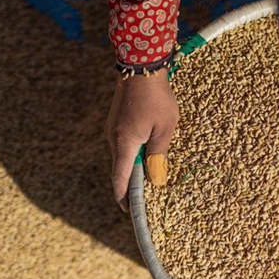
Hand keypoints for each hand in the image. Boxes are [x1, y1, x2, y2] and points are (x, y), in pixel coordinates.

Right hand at [104, 69, 178, 211]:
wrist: (141, 66)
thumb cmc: (157, 97)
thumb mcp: (165, 129)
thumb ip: (158, 155)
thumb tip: (155, 179)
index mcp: (124, 144)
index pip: (120, 179)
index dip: (124, 198)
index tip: (130, 211)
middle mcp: (113, 139)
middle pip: (120, 169)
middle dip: (131, 184)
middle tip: (145, 198)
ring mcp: (112, 129)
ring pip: (122, 156)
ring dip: (133, 167)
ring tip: (148, 177)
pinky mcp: (116, 121)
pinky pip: (123, 144)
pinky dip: (132, 154)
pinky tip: (145, 154)